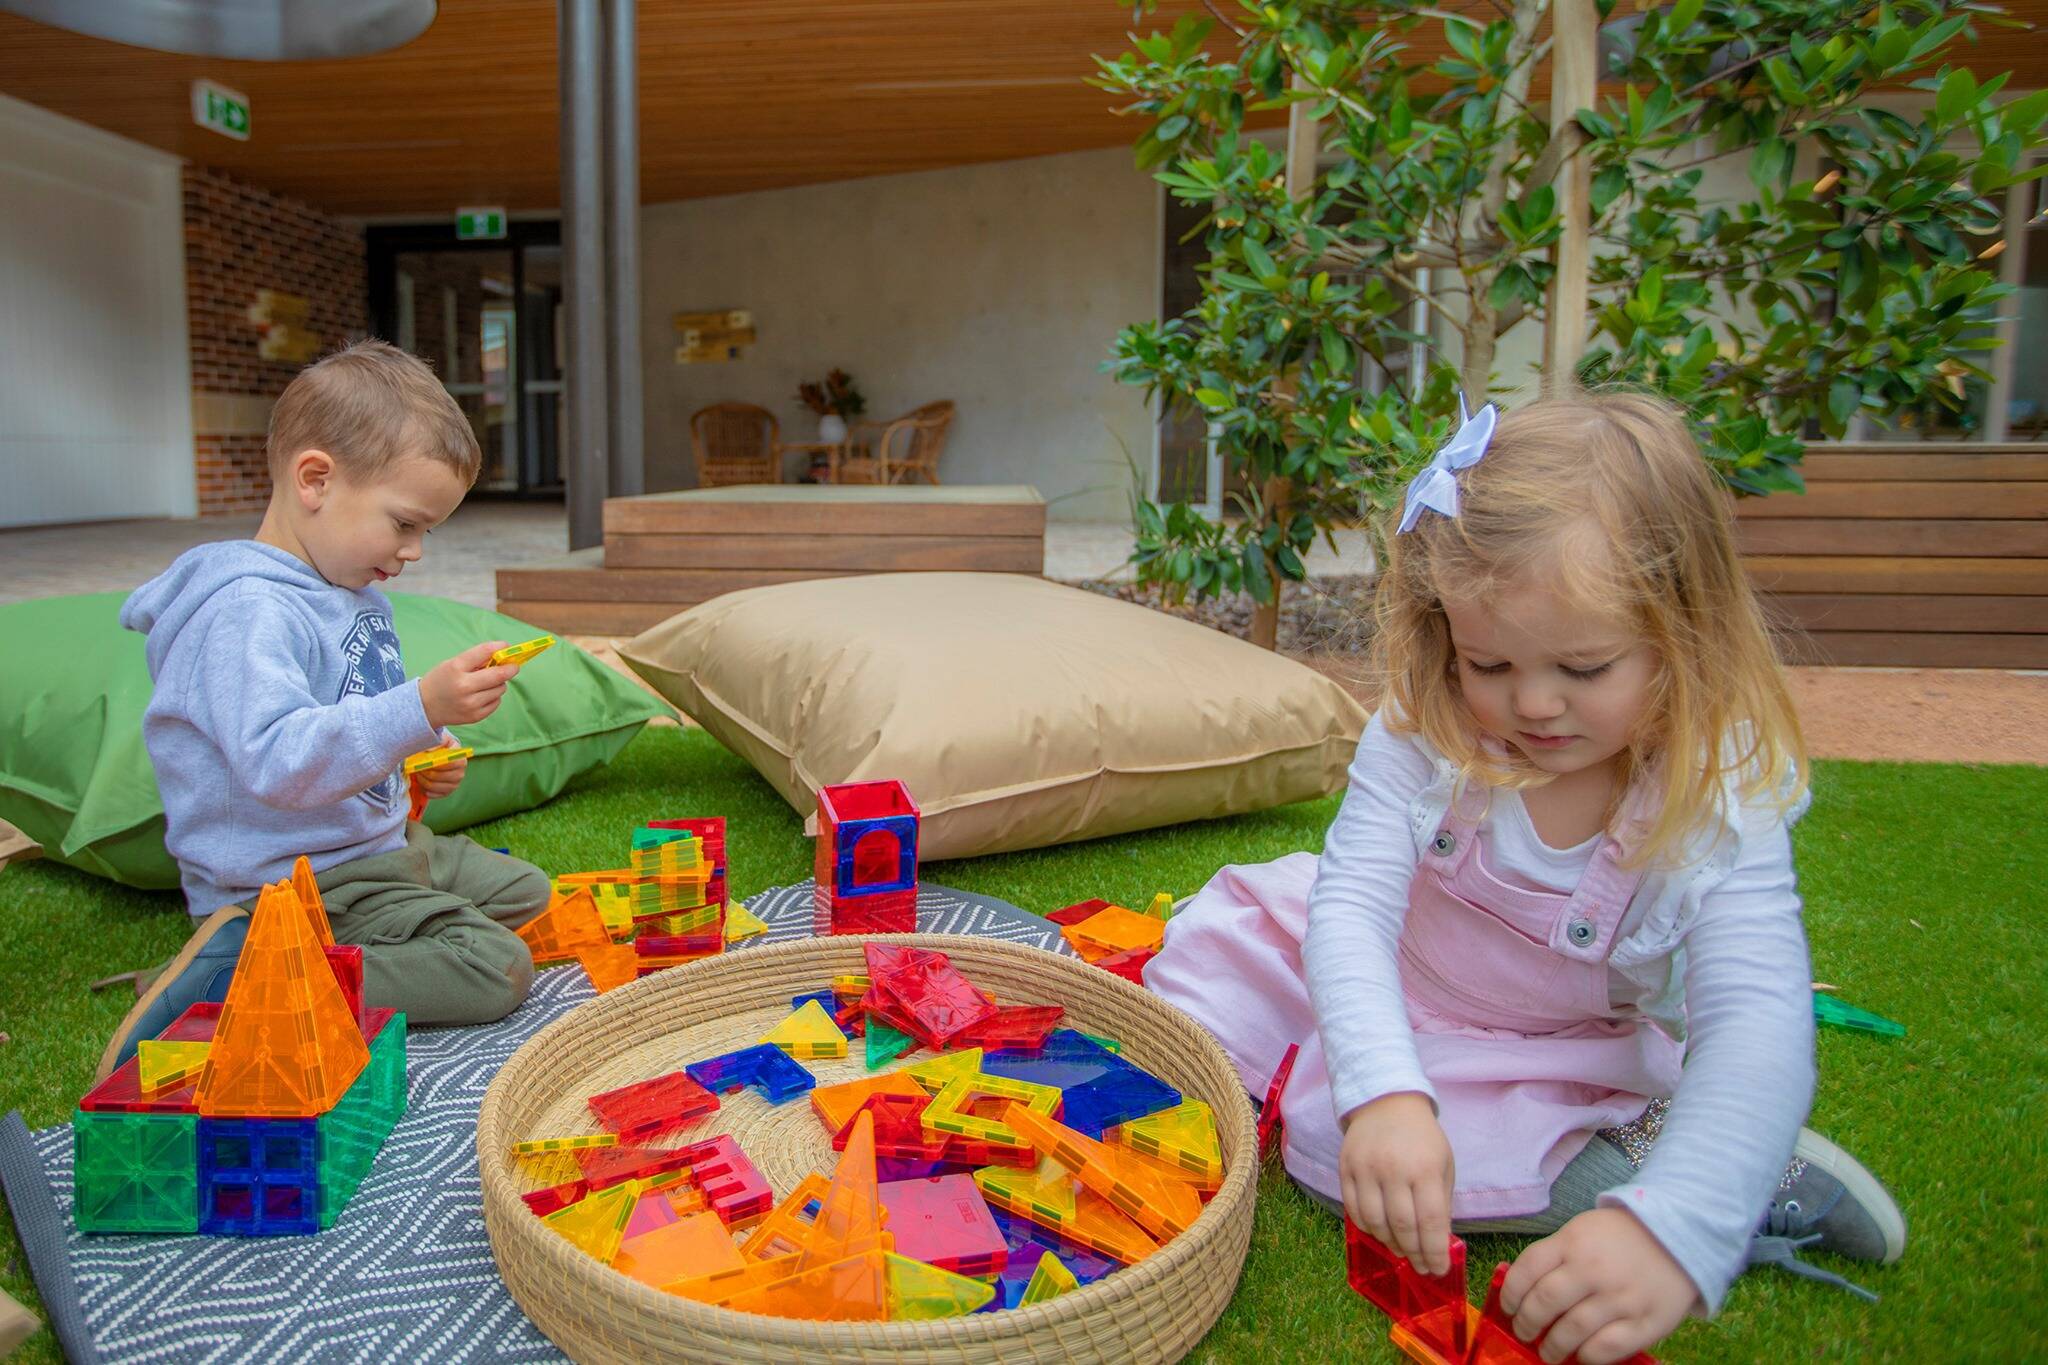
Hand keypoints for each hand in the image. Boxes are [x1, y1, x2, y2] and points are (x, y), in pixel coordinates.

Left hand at [412, 743, 467, 801]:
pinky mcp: (446, 792)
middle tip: (418, 768)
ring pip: (437, 787)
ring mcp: (454, 784)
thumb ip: (435, 741)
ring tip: (418, 774)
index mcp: (460, 758)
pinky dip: (425, 790)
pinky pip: (434, 795)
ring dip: (424, 781)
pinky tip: (421, 783)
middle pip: (445, 777)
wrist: (436, 755)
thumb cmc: (437, 746)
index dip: (437, 764)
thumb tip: (430, 750)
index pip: (452, 763)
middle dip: (428, 773)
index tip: (425, 762)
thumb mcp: (438, 738)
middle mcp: (460, 773)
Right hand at [420, 642, 518, 728]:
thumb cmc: (441, 681)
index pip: (484, 652)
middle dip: (510, 668)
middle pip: (499, 675)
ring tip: (485, 683)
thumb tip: (502, 655)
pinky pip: (497, 702)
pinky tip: (481, 695)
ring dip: (498, 683)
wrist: (425, 707)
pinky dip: (493, 696)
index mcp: (456, 668)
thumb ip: (476, 660)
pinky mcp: (475, 716)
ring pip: (500, 688)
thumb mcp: (452, 664)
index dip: (499, 648)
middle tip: (514, 666)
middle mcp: (464, 686)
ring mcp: (470, 703)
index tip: (506, 647)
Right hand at [1338, 1091, 1456, 1275]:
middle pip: (1403, 1227)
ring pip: (1375, 1223)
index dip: (1434, 1252)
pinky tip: (1380, 1231)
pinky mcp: (1345, 1169)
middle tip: (1421, 1267)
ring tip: (1401, 1249)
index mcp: (1426, 1169)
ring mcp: (1366, 1169)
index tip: (1439, 1270)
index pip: (1431, 1222)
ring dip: (1390, 1243)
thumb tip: (1437, 1241)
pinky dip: (1368, 1228)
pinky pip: (1354, 1210)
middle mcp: (1394, 1170)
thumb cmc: (1421, 1137)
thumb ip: (1441, 1201)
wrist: (1385, 1101)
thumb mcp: (1443, 1163)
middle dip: (1414, 1254)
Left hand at [1501, 1207, 1695, 1363]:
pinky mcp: (1645, 1322)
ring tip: (1548, 1351)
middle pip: (1545, 1303)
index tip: (1509, 1309)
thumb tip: (1520, 1291)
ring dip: (1552, 1347)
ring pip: (1572, 1330)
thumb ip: (1554, 1256)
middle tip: (1525, 1333)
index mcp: (1573, 1242)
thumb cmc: (1620, 1238)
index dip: (1511, 1295)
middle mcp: (1593, 1269)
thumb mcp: (1582, 1231)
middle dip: (1527, 1324)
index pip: (1527, 1271)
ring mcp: (1620, 1297)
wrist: (1679, 1236)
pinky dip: (1587, 1356)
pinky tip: (1581, 1354)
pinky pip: (1607, 1348)